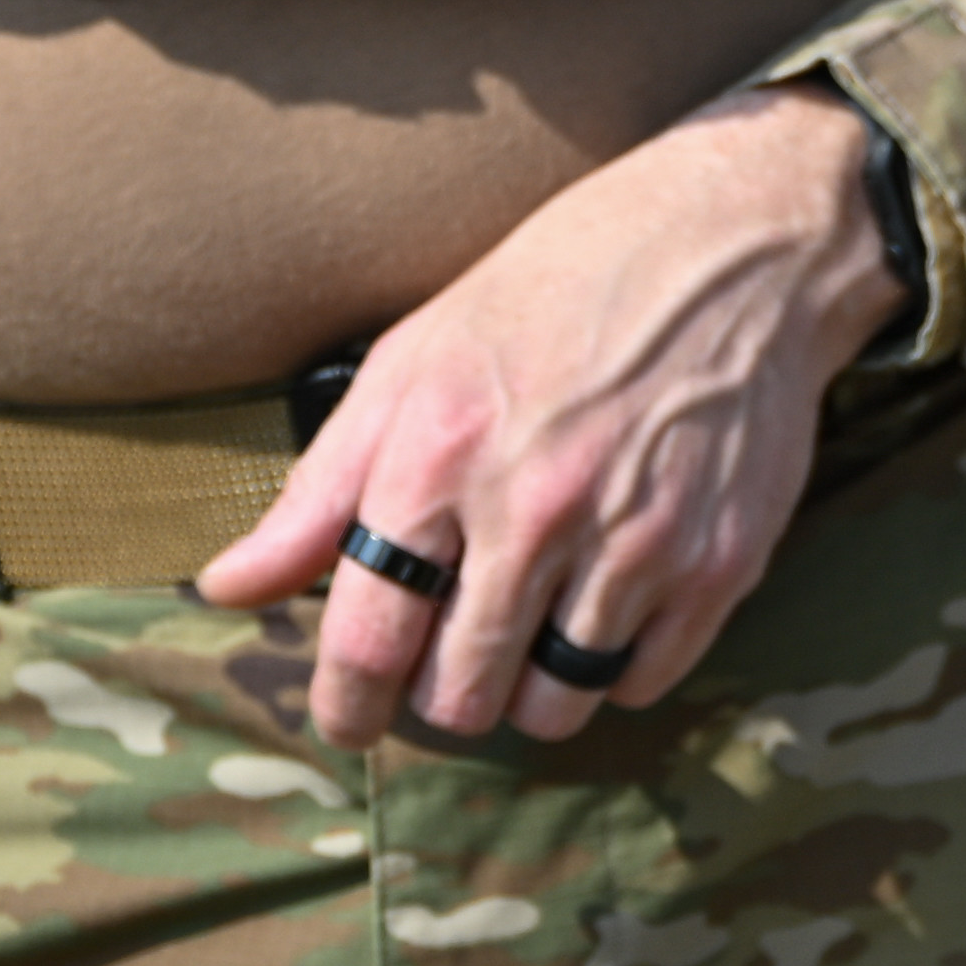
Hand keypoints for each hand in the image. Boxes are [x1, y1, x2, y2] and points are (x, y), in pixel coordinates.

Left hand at [204, 84, 898, 749]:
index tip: (351, 719)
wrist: (738, 246)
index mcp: (442, 457)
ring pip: (556, 704)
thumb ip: (320, 491)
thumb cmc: (558, 290)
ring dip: (530, 692)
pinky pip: (643, 682)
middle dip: (441, 694)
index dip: (347, 703)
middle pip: (461, 692)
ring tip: (531, 638)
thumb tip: (227, 590)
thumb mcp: (417, 362)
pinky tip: (605, 611)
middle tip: (452, 659)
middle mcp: (536, 509)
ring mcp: (635, 540)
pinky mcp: (719, 559)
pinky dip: (615, 670)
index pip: (368, 638)